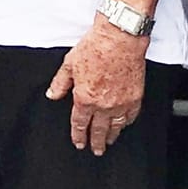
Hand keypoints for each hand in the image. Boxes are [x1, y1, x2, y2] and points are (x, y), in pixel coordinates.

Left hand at [47, 17, 148, 155]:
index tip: (79, 143)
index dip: (78, 135)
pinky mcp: (135, 97)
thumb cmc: (95, 47)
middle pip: (98, 130)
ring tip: (108, 142)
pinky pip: (131, 116)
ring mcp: (121, 103)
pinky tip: (124, 124)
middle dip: (95, 142)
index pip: (80, 123)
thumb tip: (52, 94)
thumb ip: (60, 83)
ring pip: (116, 127)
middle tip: (95, 150)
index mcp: (85, 98)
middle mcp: (103, 105)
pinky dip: (126, 123)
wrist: (119, 38)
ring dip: (111, 136)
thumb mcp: (69, 64)